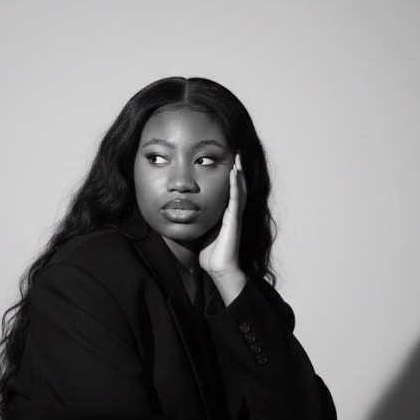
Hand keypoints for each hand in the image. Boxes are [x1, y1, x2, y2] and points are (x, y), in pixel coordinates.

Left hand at [199, 155, 247, 303]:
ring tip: (237, 156)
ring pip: (239, 188)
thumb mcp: (200, 229)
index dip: (226, 173)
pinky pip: (236, 200)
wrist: (219, 270)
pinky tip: (234, 173)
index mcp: (224, 213)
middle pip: (236, 185)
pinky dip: (236, 185)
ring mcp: (234, 216)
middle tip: (234, 150)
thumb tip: (180, 210)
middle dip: (236, 168)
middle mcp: (231, 212)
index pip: (227, 188)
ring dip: (238, 172)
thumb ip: (196, 218)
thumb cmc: (209, 253)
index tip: (222, 157)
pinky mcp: (234, 221)